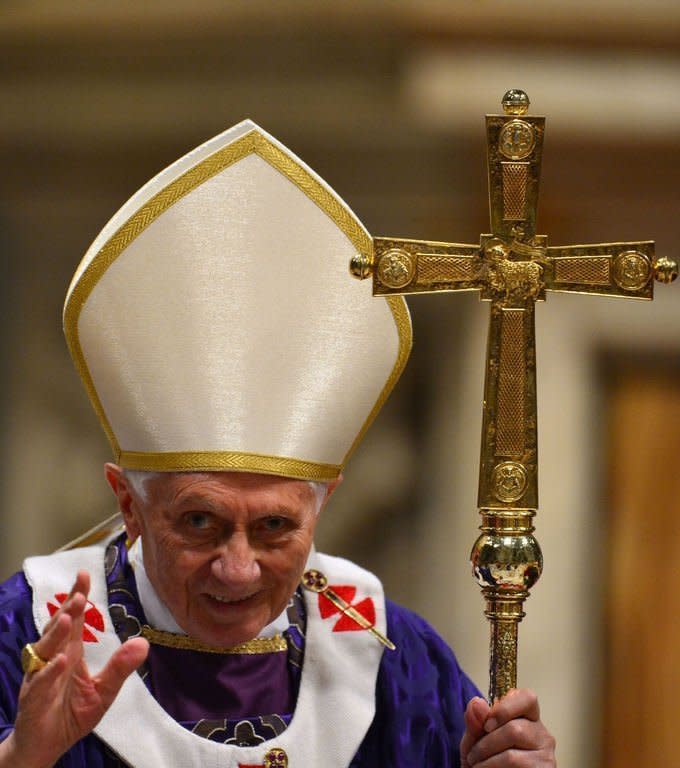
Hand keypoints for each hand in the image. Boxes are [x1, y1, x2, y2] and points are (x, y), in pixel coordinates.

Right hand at [1, 570, 147, 767]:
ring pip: (45, 650)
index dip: (78, 596)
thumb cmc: (71, 714)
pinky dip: (50, 672)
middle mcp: (53, 659)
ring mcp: (40, 678)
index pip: (74, 618)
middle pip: (58, 628)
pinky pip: (39, 683)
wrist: (46, 747)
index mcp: (70, 652)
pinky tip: (62, 661)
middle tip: (81, 593)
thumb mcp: (104, 690)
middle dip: (68, 609)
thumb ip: (120, 667)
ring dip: (57, 634)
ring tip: (69, 618)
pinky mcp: (33, 700)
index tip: (84, 575)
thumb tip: (144, 642)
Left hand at [460, 688, 555, 766]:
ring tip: (477, 766)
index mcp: (528, 718)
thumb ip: (475, 721)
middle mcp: (542, 735)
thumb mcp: (475, 739)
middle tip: (473, 755)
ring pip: (512, 756)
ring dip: (486, 762)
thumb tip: (477, 702)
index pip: (528, 698)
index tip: (487, 724)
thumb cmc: (485, 760)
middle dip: (486, 744)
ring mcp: (546, 758)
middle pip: (515, 729)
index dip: (506, 707)